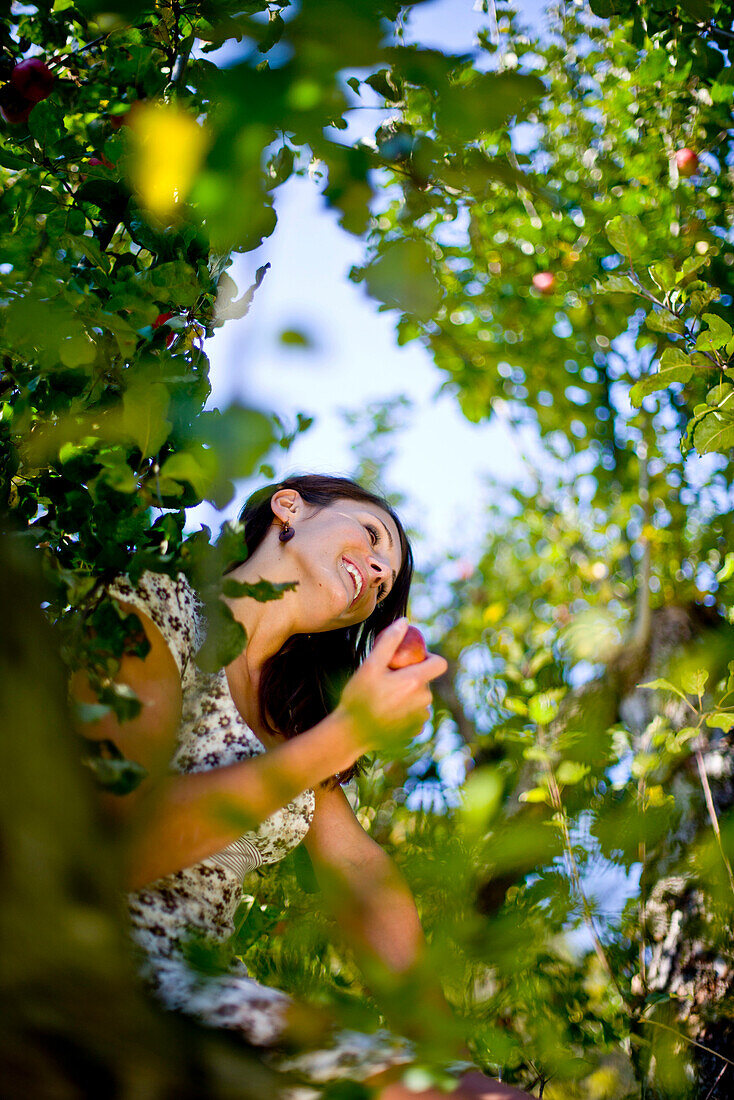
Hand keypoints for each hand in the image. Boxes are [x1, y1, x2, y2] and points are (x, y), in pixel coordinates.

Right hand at [337, 619, 447, 756]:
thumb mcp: (369, 665)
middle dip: (411, 676)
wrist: (350, 734)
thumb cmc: (357, 697)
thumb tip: (404, 622)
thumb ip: (389, 641)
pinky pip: (416, 714)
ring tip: (384, 698)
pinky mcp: (415, 731)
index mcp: (415, 682)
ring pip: (421, 698)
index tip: (411, 659)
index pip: (440, 663)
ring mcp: (420, 718)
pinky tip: (387, 713)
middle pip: (426, 680)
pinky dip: (406, 711)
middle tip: (387, 680)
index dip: (428, 657)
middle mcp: (423, 701)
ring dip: (408, 695)